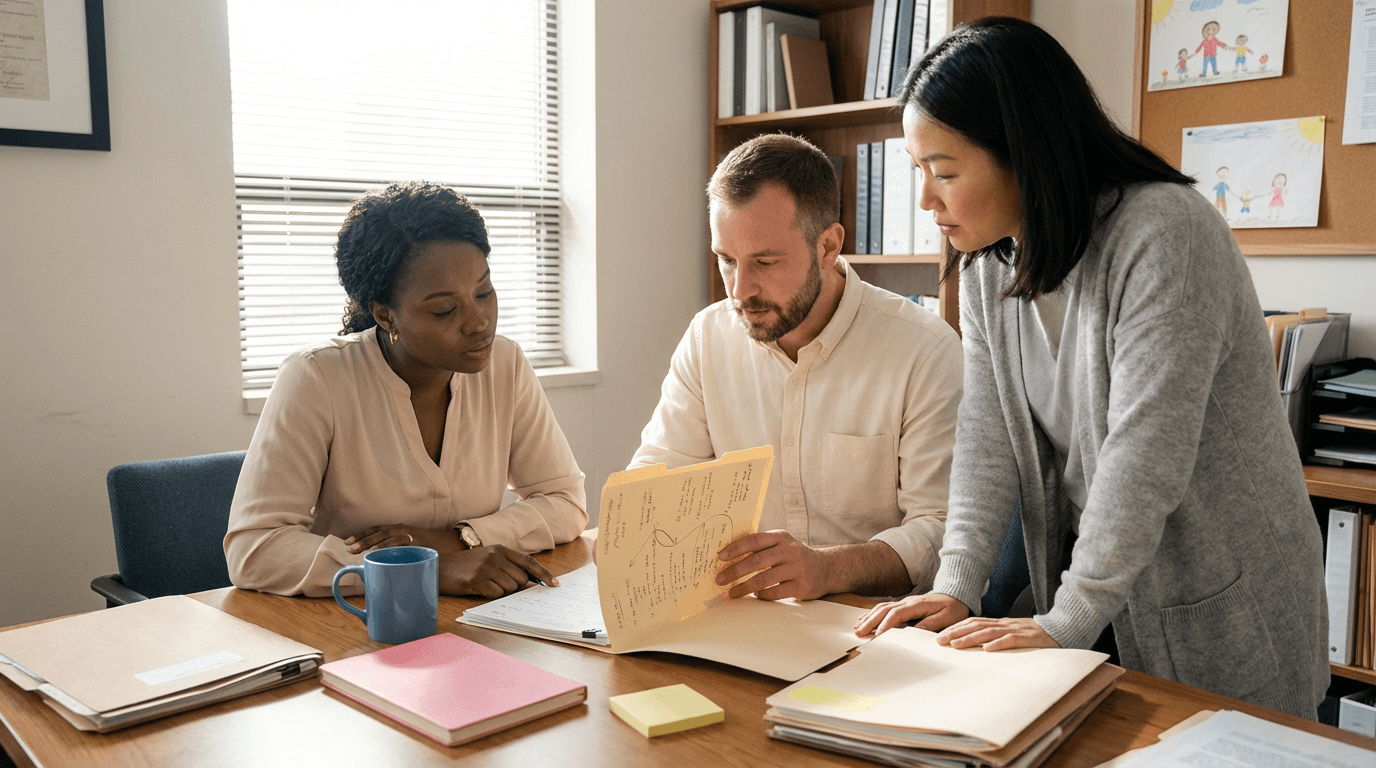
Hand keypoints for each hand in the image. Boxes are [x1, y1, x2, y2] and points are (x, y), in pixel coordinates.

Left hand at [344, 524, 462, 554]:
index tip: (347, 542)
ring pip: (389, 537)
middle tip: (348, 548)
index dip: (362, 534)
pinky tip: (380, 553)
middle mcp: (404, 530)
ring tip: (360, 552)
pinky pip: (402, 545)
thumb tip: (374, 560)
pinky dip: (390, 548)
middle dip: (363, 539)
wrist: (449, 547)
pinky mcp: (419, 545)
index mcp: (399, 528)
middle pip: (380, 532)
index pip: (377, 529)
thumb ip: (394, 549)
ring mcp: (412, 536)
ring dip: (373, 543)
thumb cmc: (426, 549)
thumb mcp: (409, 545)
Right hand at [438, 546, 557, 597]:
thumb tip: (530, 583)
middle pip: (521, 579)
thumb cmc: (466, 566)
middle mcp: (496, 556)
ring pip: (510, 589)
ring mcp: (486, 567)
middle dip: (515, 587)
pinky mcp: (477, 580)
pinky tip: (479, 589)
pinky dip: (491, 596)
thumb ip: (508, 566)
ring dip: (502, 591)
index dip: (544, 574)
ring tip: (486, 584)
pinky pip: (496, 595)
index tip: (555, 585)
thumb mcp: (488, 559)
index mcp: (501, 549)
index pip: (529, 562)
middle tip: (498, 584)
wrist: (439, 566)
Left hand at [715, 530, 828, 599]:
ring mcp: (797, 568)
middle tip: (720, 579)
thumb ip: (762, 547)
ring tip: (732, 593)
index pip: (754, 541)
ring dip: (744, 587)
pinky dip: (762, 595)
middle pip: (756, 561)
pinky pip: (775, 592)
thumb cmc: (795, 557)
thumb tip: (729, 556)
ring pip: (764, 579)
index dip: (735, 548)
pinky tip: (755, 596)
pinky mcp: (802, 586)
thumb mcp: (782, 544)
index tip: (720, 557)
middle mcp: (790, 550)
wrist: (826, 568)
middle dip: (735, 571)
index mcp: (781, 537)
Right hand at [854, 592, 968, 636]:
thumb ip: (931, 624)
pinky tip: (865, 620)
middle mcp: (908, 601)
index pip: (897, 614)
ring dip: (869, 617)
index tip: (878, 636)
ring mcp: (905, 602)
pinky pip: (885, 607)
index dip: (885, 625)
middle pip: (884, 609)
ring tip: (857, 629)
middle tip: (859, 633)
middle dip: (870, 621)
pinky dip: (873, 613)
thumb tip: (914, 632)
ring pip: (881, 607)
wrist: (957, 595)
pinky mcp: (904, 605)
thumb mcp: (947, 618)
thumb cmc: (953, 608)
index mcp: (917, 605)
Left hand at [935, 617, 1060, 650]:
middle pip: (976, 626)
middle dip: (956, 632)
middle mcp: (1005, 624)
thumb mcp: (1012, 634)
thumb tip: (977, 645)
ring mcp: (1016, 630)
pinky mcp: (1028, 639)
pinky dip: (999, 644)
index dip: (956, 628)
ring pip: (989, 632)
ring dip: (971, 638)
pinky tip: (987, 650)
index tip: (941, 635)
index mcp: (1000, 623)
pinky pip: (1011, 641)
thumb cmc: (1034, 636)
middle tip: (940, 641)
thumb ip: (997, 636)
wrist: (1060, 629)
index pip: (974, 623)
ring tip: (956, 645)